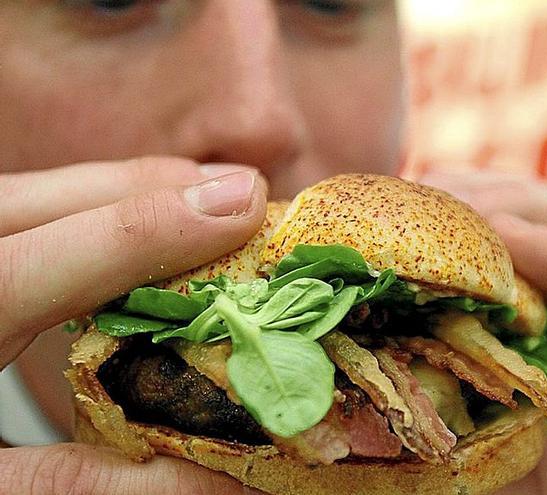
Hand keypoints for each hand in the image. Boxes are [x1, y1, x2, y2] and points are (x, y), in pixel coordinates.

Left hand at [0, 157, 267, 493]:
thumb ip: (94, 485)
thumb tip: (229, 480)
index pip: (42, 257)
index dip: (152, 226)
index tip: (245, 201)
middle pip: (40, 197)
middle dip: (154, 186)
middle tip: (249, 195)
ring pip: (35, 191)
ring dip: (132, 191)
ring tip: (214, 201)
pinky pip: (28, 212)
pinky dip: (96, 211)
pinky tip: (145, 225)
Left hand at [420, 171, 546, 494]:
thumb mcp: (527, 451)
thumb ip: (480, 414)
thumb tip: (399, 386)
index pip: (528, 236)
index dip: (466, 211)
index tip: (400, 206)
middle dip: (485, 192)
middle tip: (416, 190)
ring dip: (519, 204)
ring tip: (452, 206)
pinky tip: (508, 237)